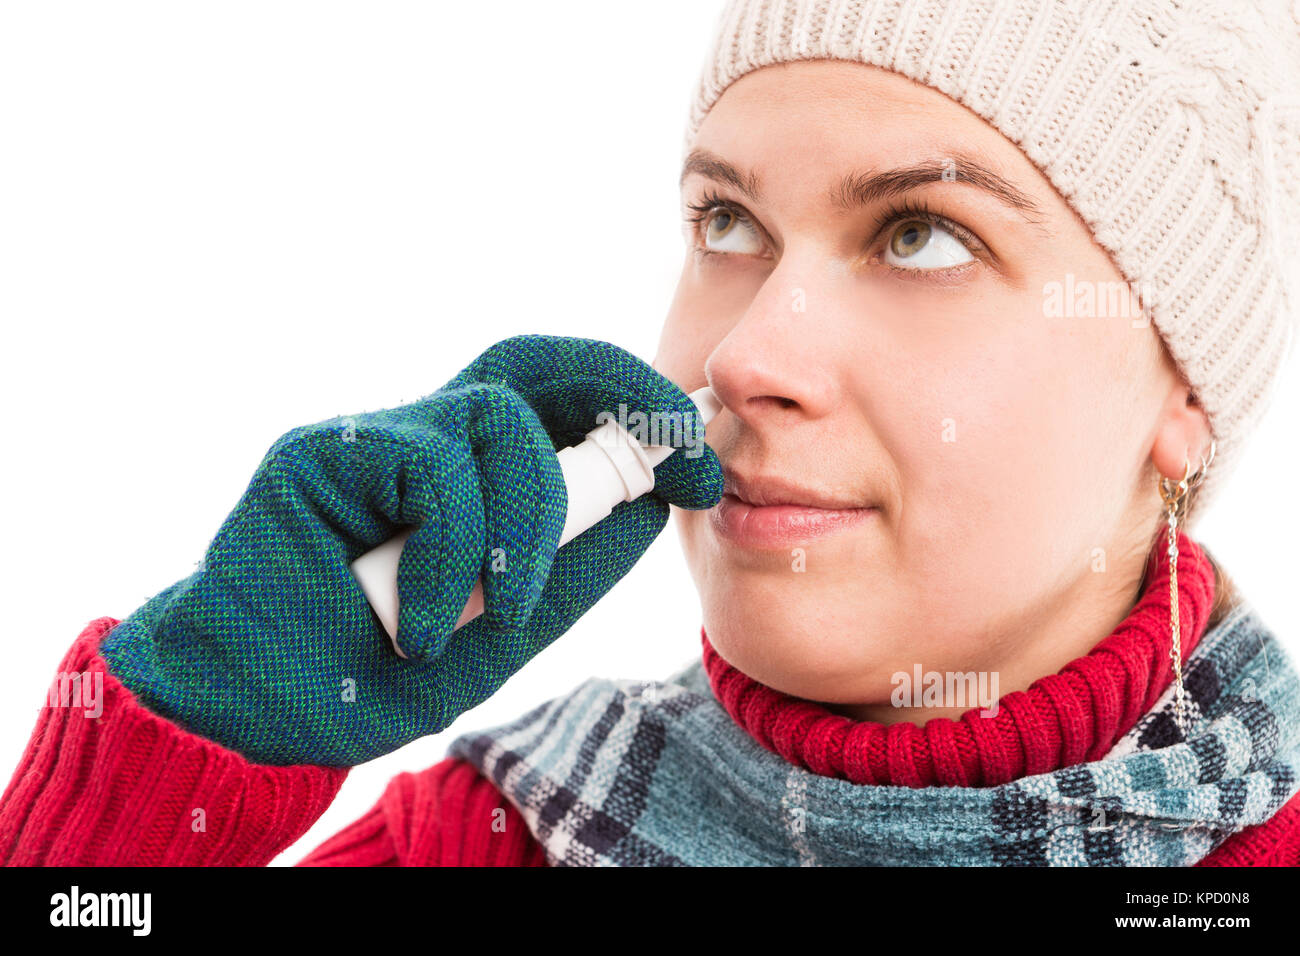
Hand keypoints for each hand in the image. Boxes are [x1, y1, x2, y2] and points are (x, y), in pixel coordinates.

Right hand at [99, 335, 722, 765]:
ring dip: (529, 524)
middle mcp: (434, 439)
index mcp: (480, 473)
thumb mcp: (506, 626)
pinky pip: (431, 470)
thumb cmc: (380, 668)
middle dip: (621, 389)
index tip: (703, 469)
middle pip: (534, 362)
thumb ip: (571, 568)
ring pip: (497, 420)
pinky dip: (450, 554)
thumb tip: (650, 508)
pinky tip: (420, 628)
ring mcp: (379, 437)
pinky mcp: (322, 452)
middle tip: (676, 452)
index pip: (563, 400)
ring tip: (499, 613)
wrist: (265, 713)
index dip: (642, 413)